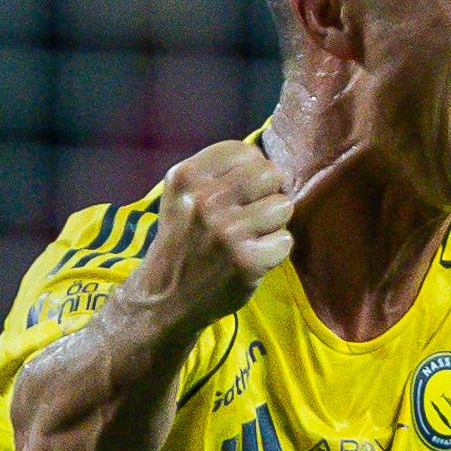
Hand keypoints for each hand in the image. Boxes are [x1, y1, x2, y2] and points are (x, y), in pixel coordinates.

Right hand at [128, 88, 371, 325]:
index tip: (239, 193)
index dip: (251, 170)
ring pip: (283, 206)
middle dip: (267, 193)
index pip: (245, 151)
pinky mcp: (245, 261)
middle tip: (250, 215)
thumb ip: (218, 174)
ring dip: (273, 224)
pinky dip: (274, 252)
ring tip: (250, 237)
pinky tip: (252, 258)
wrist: (165, 299)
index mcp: (186, 177)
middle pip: (271, 174)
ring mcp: (226, 231)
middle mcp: (205, 200)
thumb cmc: (183, 242)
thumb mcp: (183, 197)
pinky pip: (285, 241)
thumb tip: (269, 162)